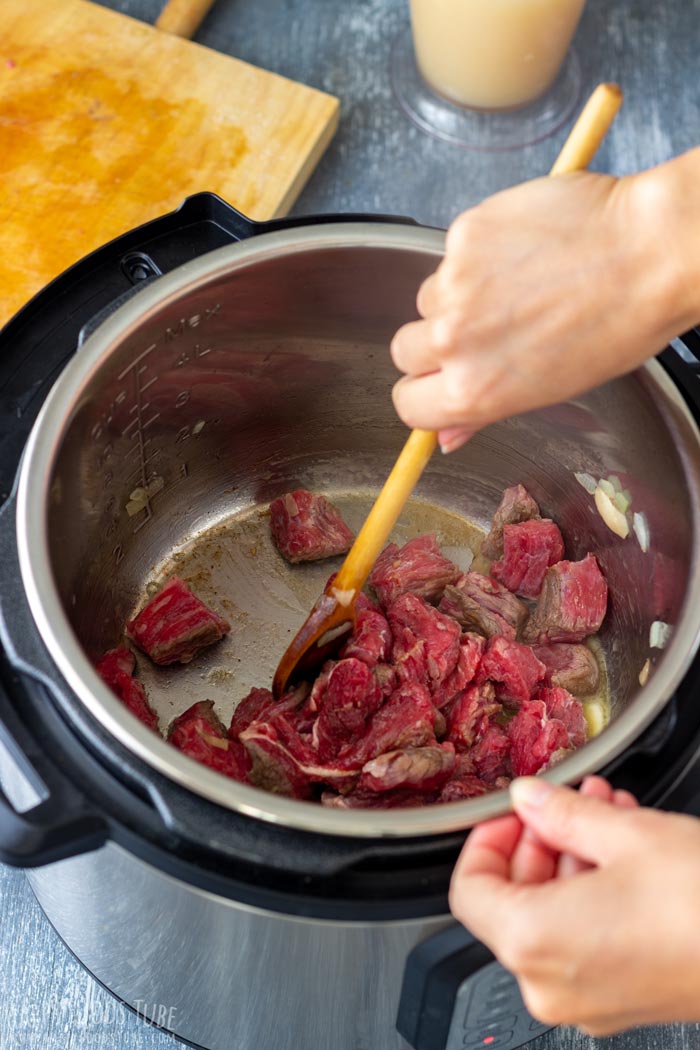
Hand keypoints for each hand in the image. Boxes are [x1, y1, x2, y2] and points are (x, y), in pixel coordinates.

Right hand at [391, 152, 699, 451]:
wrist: (648, 254)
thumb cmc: (617, 325)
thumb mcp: (550, 389)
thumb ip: (486, 410)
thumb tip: (449, 434)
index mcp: (472, 392)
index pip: (408, 404)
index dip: (423, 391)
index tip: (438, 380)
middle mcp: (455, 341)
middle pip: (405, 350)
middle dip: (433, 343)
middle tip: (481, 329)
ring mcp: (455, 284)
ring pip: (430, 296)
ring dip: (458, 293)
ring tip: (515, 284)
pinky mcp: (464, 235)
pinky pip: (452, 250)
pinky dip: (480, 250)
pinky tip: (524, 250)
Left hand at [449, 776, 699, 1035]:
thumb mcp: (626, 834)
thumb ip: (560, 812)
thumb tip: (529, 798)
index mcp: (534, 942)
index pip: (470, 889)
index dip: (486, 840)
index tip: (511, 812)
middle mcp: (552, 983)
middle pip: (513, 901)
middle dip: (540, 840)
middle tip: (568, 802)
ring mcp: (589, 1000)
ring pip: (553, 916)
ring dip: (574, 857)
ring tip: (607, 813)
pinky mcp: (623, 999)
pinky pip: (586, 939)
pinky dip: (595, 892)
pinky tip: (627, 850)